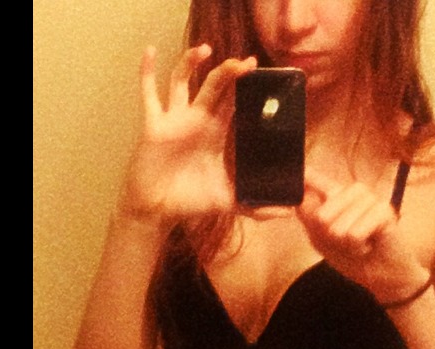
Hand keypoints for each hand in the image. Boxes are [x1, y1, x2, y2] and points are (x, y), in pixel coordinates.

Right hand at [118, 45, 256, 222]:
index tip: (260, 73)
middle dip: (229, 72)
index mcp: (215, 132)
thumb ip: (257, 206)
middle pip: (215, 86)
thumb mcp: (228, 201)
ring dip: (191, 63)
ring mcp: (175, 119)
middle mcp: (196, 120)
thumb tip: (287, 213)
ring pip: (182, 81)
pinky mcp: (155, 125)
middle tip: (247, 62)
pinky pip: (149, 94)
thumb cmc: (190, 201)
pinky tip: (149, 51)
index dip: (245, 86)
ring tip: (206, 50)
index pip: (233, 101)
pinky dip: (147, 73)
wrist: (158, 210)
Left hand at [296, 168, 428, 302]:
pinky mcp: (384, 210)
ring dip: (347, 245)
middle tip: (347, 242)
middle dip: (331, 239)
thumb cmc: (354, 257)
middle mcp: (353, 192)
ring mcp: (370, 198)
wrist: (382, 277)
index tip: (298, 172)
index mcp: (337, 196)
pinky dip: (359, 248)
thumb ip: (309, 217)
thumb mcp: (322, 240)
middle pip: (322, 215)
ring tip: (360, 245)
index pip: (314, 179)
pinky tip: (370, 246)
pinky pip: (355, 234)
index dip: (305, 177)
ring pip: (339, 226)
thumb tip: (299, 195)